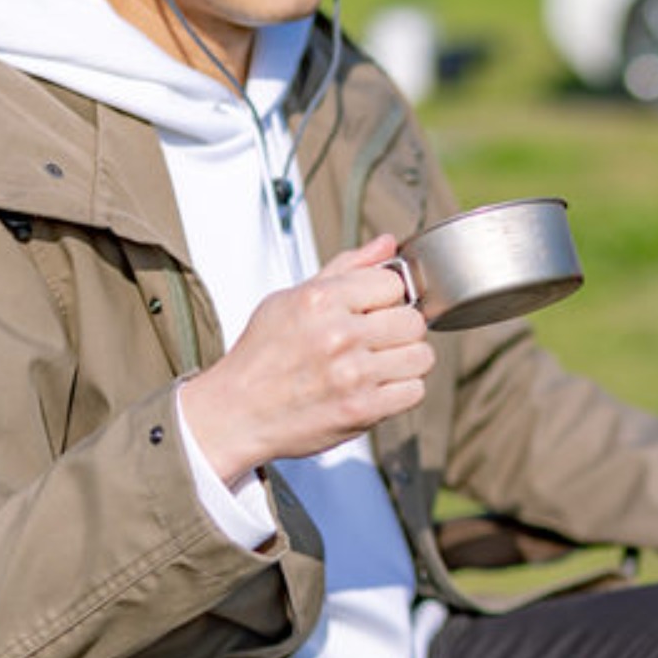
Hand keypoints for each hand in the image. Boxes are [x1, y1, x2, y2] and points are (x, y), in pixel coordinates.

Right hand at [180, 235, 433, 481]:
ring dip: (405, 362)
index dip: (387, 298)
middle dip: (399, 330)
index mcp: (320, 300)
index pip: (394, 283)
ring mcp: (352, 374)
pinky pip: (415, 391)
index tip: (373, 311)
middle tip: (376, 341)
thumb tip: (386, 245)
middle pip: (413, 321)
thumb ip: (345, 269)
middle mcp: (338, 334)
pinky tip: (376, 388)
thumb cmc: (261, 357)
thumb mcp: (291, 299)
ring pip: (421, 356)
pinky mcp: (362, 409)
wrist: (236, 413)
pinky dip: (401, 391)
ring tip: (377, 365)